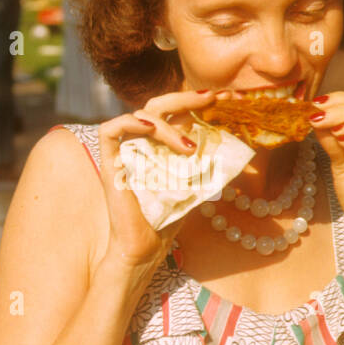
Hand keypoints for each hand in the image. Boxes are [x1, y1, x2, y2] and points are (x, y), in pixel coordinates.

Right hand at [98, 87, 230, 272]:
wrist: (145, 247)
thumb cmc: (168, 219)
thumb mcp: (195, 183)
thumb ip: (206, 160)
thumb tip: (234, 140)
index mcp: (160, 145)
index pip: (177, 112)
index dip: (199, 101)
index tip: (227, 97)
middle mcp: (140, 142)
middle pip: (159, 105)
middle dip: (187, 97)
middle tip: (212, 97)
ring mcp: (123, 150)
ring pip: (141, 114)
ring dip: (168, 125)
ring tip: (190, 148)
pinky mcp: (108, 161)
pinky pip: (111, 129)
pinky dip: (132, 123)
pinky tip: (153, 130)